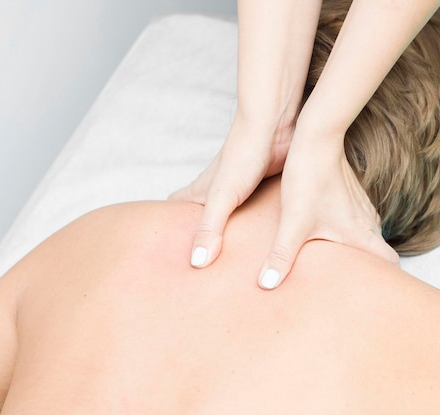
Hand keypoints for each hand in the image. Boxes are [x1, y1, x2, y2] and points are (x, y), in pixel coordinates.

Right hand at [169, 119, 292, 267]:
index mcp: (202, 190)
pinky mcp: (263, 188)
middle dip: (196, 232)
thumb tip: (197, 262)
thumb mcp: (222, 197)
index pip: (174, 204)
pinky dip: (253, 223)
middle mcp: (218, 189)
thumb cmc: (243, 155)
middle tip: (197, 258)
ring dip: (228, 230)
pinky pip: (253, 210)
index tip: (164, 246)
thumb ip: (210, 228)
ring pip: (228, 212)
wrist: (274, 126)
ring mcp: (241, 188)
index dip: (166, 222)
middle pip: (199, 211)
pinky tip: (263, 237)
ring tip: (230, 255)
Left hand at [258, 130, 398, 289]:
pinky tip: (326, 233)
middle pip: (380, 251)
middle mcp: (367, 220)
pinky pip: (356, 219)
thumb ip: (281, 256)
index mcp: (361, 233)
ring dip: (358, 248)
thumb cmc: (309, 181)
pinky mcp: (350, 194)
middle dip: (370, 268)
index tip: (373, 291)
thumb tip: (267, 284)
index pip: (390, 263)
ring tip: (337, 263)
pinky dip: (348, 230)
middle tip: (350, 284)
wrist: (315, 140)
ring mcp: (361, 205)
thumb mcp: (293, 223)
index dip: (387, 279)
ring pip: (368, 233)